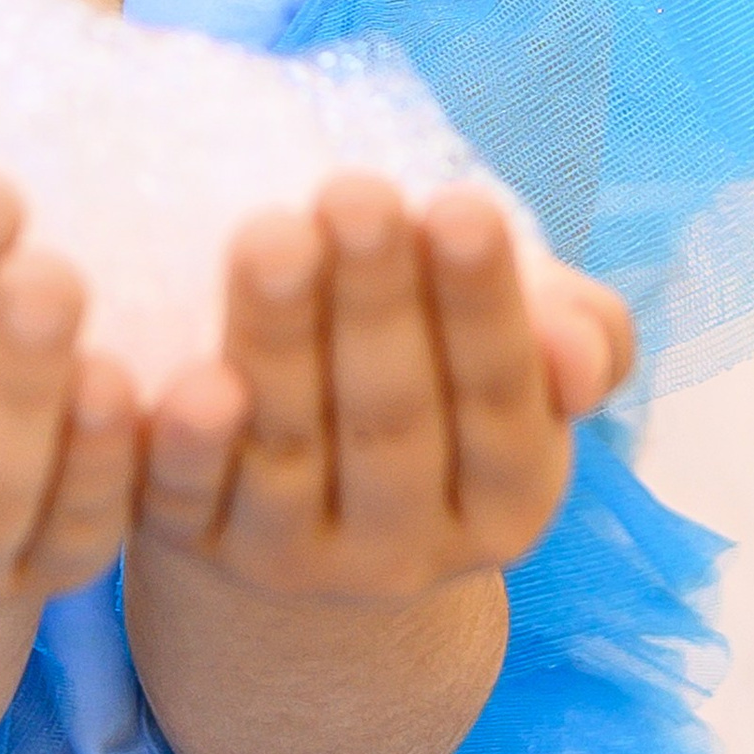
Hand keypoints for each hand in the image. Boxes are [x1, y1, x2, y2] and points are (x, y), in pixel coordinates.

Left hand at [130, 178, 626, 620]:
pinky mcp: (197, 548)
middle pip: (390, 421)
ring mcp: (296, 558)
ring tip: (271, 236)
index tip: (459, 207)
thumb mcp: (512, 357)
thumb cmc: (433, 382)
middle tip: (354, 194)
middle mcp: (405, 549)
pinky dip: (184, 442)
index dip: (481, 307)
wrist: (315, 508)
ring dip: (277, 341)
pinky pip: (184, 498)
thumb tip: (576, 354)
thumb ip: (575, 339)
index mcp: (505, 503)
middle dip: (374, 301)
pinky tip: (177, 375)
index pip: (500, 400)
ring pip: (287, 449)